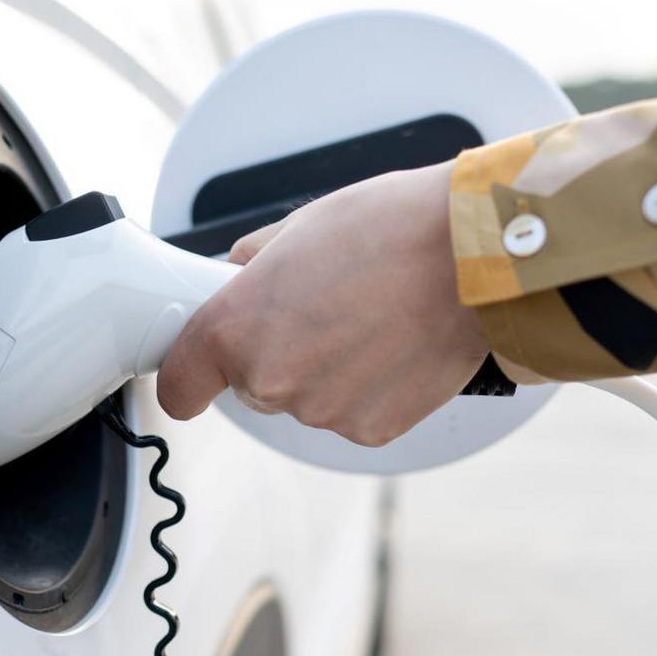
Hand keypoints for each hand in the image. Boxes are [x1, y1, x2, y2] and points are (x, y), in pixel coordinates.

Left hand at [157, 162, 488, 445]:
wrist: (476, 259)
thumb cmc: (394, 230)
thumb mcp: (303, 226)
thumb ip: (256, 263)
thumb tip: (242, 272)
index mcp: (237, 329)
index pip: (180, 384)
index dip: (189, 373)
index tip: (198, 368)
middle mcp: (271, 380)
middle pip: (252, 383)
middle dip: (279, 351)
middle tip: (323, 306)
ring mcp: (323, 411)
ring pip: (307, 397)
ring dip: (329, 368)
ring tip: (373, 318)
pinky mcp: (371, 429)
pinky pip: (353, 411)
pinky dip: (370, 387)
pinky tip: (396, 344)